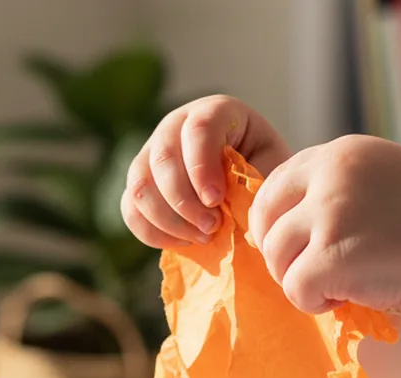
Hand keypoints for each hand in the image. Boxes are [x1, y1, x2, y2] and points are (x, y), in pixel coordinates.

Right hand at [122, 95, 290, 248]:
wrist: (250, 186)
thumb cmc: (264, 174)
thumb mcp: (269, 170)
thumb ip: (253, 182)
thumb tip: (231, 208)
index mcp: (215, 111)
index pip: (198, 129)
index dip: (202, 167)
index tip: (217, 200)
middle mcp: (176, 125)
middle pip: (163, 158)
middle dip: (185, 201)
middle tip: (213, 228)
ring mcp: (151, 152)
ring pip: (141, 185)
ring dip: (169, 220)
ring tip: (203, 238)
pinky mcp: (139, 183)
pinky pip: (130, 209)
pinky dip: (153, 232)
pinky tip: (183, 243)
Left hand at [249, 135, 400, 317]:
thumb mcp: (384, 186)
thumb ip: (338, 194)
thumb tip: (275, 229)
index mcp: (345, 153)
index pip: (275, 183)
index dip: (277, 222)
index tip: (301, 246)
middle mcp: (333, 173)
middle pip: (265, 219)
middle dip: (280, 253)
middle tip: (312, 273)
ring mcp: (331, 212)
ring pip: (275, 256)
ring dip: (299, 280)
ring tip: (339, 286)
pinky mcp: (330, 255)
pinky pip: (294, 289)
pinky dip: (314, 303)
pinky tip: (348, 299)